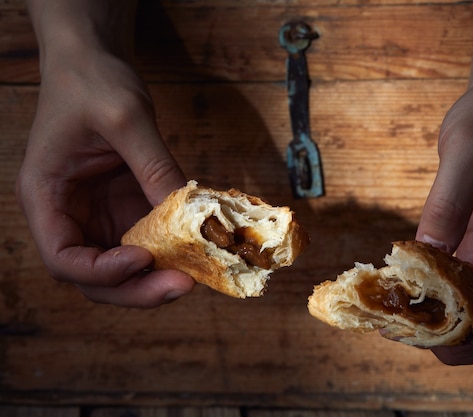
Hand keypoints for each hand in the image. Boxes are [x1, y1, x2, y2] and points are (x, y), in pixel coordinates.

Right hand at [16, 38, 193, 307]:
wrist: (94, 63)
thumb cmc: (94, 81)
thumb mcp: (126, 117)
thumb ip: (155, 166)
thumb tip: (191, 215)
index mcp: (46, 196)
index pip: (63, 257)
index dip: (102, 270)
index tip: (143, 258)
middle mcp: (68, 215)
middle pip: (95, 277)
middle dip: (138, 288)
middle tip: (184, 285)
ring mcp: (98, 215)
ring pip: (123, 269)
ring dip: (157, 278)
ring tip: (197, 273)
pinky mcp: (124, 209)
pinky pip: (146, 243)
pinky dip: (169, 253)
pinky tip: (198, 250)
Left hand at [415, 77, 472, 363]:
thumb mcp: (468, 148)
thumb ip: (449, 201)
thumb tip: (426, 254)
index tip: (458, 346)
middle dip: (470, 338)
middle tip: (419, 342)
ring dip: (451, 321)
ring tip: (406, 326)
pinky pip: (462, 278)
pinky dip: (439, 294)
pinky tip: (408, 294)